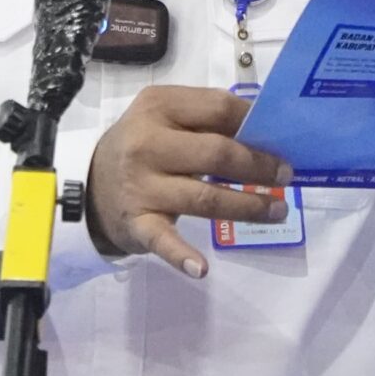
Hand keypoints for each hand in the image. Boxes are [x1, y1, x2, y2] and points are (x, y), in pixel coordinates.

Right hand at [86, 86, 294, 278]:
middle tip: (284, 175)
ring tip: (277, 210)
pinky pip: (163, 240)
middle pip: (217, 153)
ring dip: (248, 206)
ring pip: (205, 198)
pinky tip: (202, 268)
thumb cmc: (142, 147)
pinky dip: (182, 256)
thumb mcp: (166, 118)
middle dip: (258, 166)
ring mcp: (141, 185)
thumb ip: (207, 118)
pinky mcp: (137, 223)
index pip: (218, 108)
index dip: (255, 123)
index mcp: (159, 106)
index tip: (281, 137)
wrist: (90, 185)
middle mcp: (147, 143)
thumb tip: (266, 130)